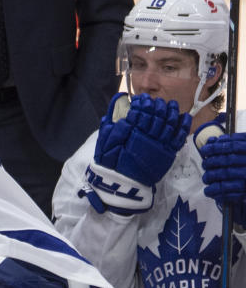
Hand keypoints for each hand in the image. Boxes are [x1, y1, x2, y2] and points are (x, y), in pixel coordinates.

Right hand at [82, 93, 190, 214]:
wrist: (123, 187)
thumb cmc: (112, 166)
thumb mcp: (104, 144)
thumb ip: (111, 124)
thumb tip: (118, 102)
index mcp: (132, 132)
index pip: (141, 111)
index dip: (142, 103)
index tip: (141, 100)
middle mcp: (148, 136)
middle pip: (157, 114)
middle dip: (157, 105)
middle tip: (156, 102)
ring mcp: (160, 144)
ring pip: (170, 122)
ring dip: (171, 111)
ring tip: (171, 105)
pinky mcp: (168, 154)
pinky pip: (179, 136)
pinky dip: (183, 125)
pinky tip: (184, 116)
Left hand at [200, 130, 245, 227]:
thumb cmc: (244, 163)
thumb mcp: (242, 148)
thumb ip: (228, 143)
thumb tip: (211, 140)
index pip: (232, 146)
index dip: (216, 147)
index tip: (204, 149)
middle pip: (227, 159)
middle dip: (211, 161)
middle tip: (205, 164)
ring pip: (226, 173)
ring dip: (211, 175)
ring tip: (206, 177)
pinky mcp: (244, 191)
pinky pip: (227, 190)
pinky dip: (214, 190)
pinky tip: (208, 190)